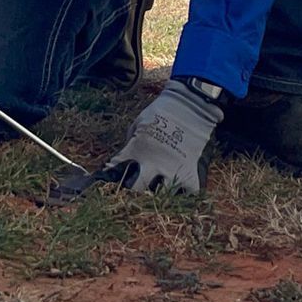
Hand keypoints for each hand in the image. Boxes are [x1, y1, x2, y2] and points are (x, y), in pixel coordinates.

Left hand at [98, 80, 225, 193]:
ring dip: (158, 194)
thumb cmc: (162, 113)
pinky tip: (177, 190)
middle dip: (133, 191)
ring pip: (161, 196)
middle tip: (134, 189)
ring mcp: (174, 171)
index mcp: (138, 149)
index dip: (110, 177)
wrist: (191, 105)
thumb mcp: (139, 124)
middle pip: (137, 190)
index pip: (116, 171)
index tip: (110, 181)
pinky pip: (186, 195)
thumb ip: (130, 145)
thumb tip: (120, 163)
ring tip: (157, 190)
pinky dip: (182, 195)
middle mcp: (155, 163)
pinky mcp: (192, 175)